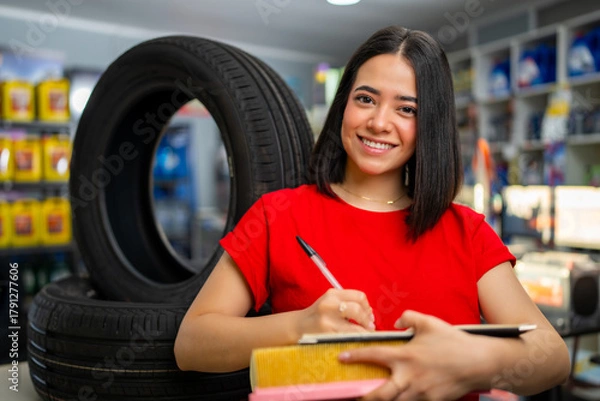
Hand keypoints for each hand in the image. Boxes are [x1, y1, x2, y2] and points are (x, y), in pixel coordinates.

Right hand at [296, 289, 375, 334]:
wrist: (298, 327)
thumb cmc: (318, 315)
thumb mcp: (330, 302)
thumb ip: (347, 303)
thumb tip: (370, 313)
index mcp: (332, 294)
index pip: (359, 296)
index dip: (367, 306)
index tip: (369, 314)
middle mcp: (330, 305)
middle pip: (358, 309)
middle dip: (367, 320)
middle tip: (370, 326)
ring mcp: (328, 321)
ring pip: (355, 327)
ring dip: (364, 332)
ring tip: (365, 335)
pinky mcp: (327, 335)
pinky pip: (348, 338)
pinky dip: (355, 340)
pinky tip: (356, 341)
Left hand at [339, 310, 485, 400]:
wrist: (480, 362)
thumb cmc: (454, 342)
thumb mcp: (429, 322)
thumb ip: (408, 317)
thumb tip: (396, 321)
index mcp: (406, 356)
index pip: (374, 356)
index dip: (355, 356)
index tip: (342, 357)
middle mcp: (410, 377)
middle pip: (379, 394)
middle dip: (364, 397)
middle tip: (353, 395)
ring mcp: (420, 392)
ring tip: (373, 398)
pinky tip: (400, 398)